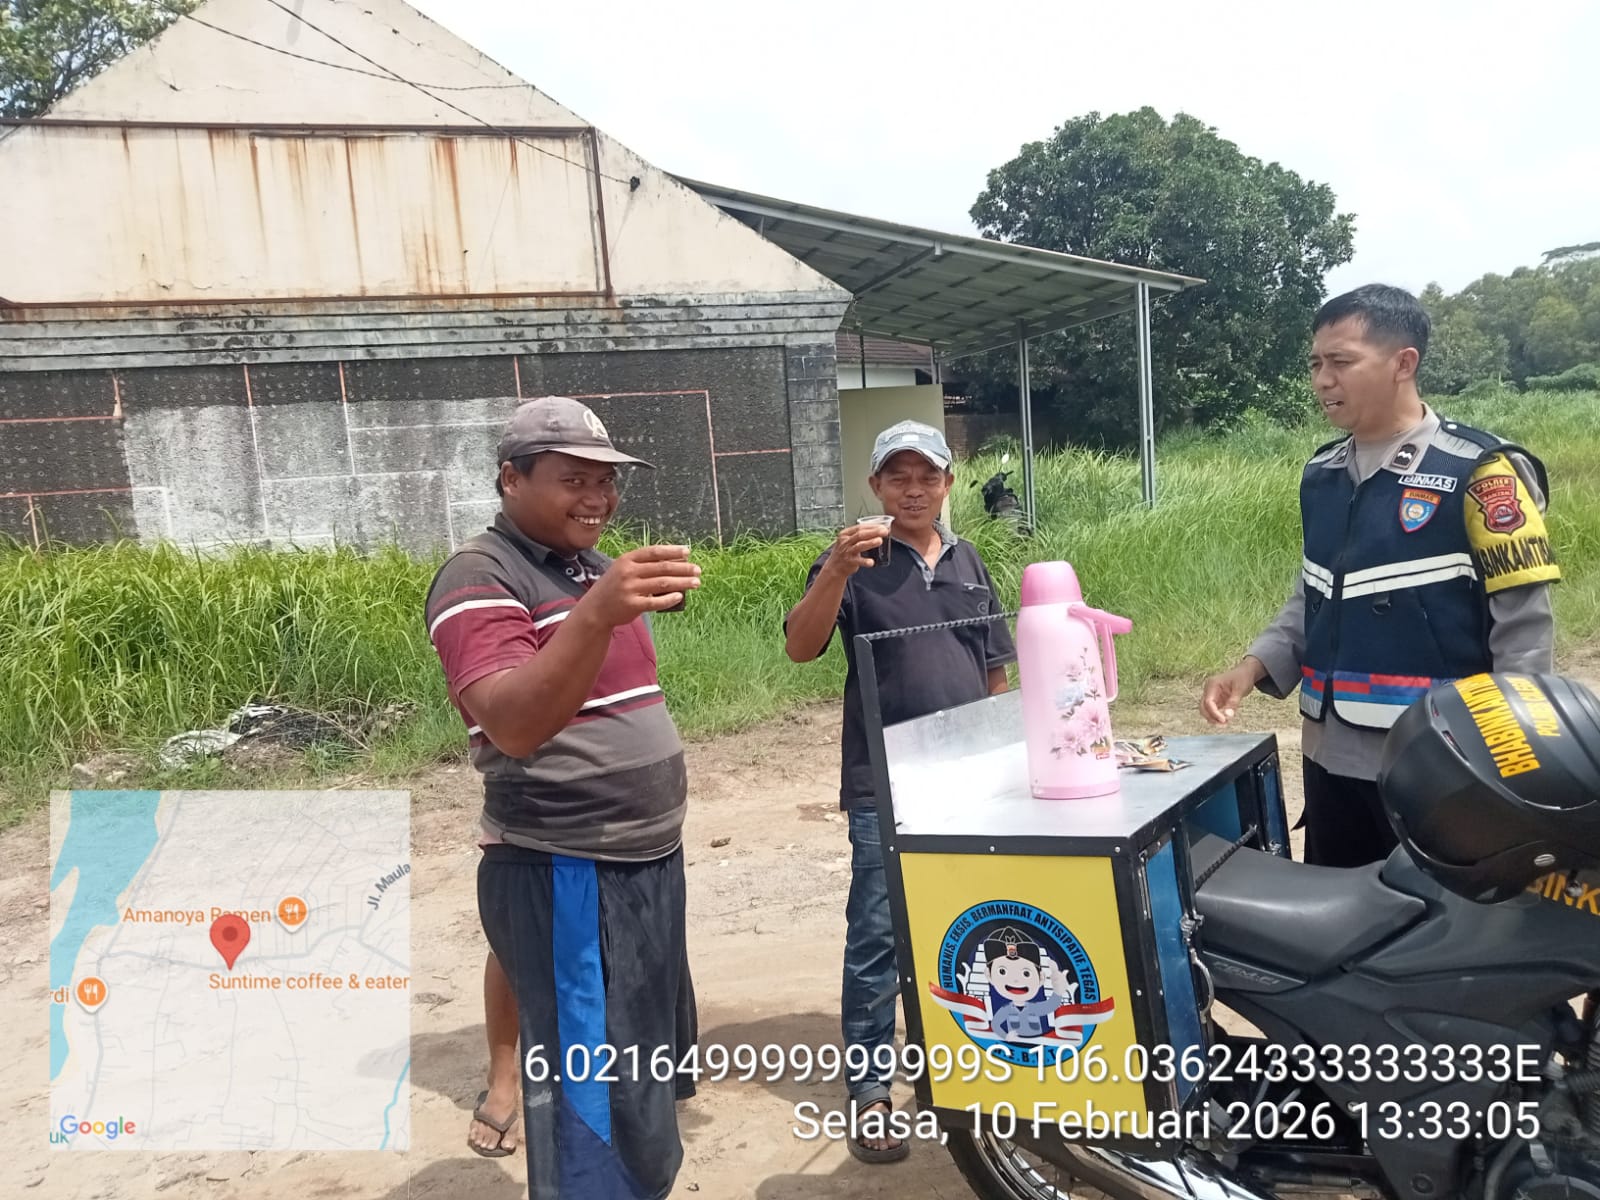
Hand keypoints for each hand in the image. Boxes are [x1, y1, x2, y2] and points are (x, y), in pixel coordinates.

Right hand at [576, 545, 700, 626]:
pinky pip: (655, 602)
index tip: (688, 552)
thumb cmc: (614, 587)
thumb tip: (675, 563)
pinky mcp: (632, 605)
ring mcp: (630, 589)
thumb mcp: (624, 570)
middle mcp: (628, 572)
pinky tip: (680, 596)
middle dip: (683, 568)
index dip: (672, 551)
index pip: (654, 552)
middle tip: (698, 570)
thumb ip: (644, 566)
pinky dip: (669, 599)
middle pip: (662, 567)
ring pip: (662, 583)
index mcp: (627, 559)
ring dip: (682, 582)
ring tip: (696, 582)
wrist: (595, 609)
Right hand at [819, 524, 884, 580]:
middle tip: (884, 531)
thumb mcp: (848, 541)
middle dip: (873, 532)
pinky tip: (872, 562)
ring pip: (859, 545)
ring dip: (870, 543)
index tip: (882, 526)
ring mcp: (846, 552)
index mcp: (845, 534)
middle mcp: (845, 542)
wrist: (834, 567)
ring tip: (880, 541)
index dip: (872, 526)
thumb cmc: (845, 552)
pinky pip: (858, 561)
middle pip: (860, 534)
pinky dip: (865, 561)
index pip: (859, 527)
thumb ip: (860, 536)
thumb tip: (879, 531)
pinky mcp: (849, 562)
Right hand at [1200, 659, 1265, 725]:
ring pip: (1206, 710)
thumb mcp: (1240, 689)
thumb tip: (1228, 715)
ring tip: (1225, 724)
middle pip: (1203, 707)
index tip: (1223, 720)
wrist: (1246, 672)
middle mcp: (1209, 690)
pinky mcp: (1217, 700)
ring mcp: (1212, 695)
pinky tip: (1226, 720)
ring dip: (1213, 718)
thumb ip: (1233, 702)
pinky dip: (1218, 716)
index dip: (1214, 713)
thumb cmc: (1243, 677)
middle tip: (1223, 724)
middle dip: (1211, 717)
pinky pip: (1214, 710)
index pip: (1208, 702)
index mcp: (1212, 684)